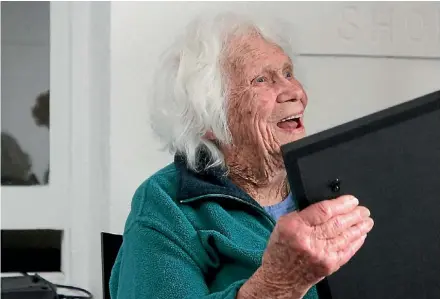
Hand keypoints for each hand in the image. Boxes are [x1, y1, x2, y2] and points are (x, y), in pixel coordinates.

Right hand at [238, 195, 372, 298]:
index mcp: (295, 226)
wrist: (280, 277)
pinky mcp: (329, 265)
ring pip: (345, 237)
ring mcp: (321, 254)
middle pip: (337, 223)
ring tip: (367, 220)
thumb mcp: (283, 224)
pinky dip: (356, 242)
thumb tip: (328, 205)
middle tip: (363, 210)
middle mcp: (308, 240)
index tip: (351, 200)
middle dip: (354, 215)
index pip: (323, 211)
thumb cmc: (281, 248)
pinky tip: (361, 235)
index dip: (341, 204)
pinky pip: (347, 251)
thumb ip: (303, 214)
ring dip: (359, 227)